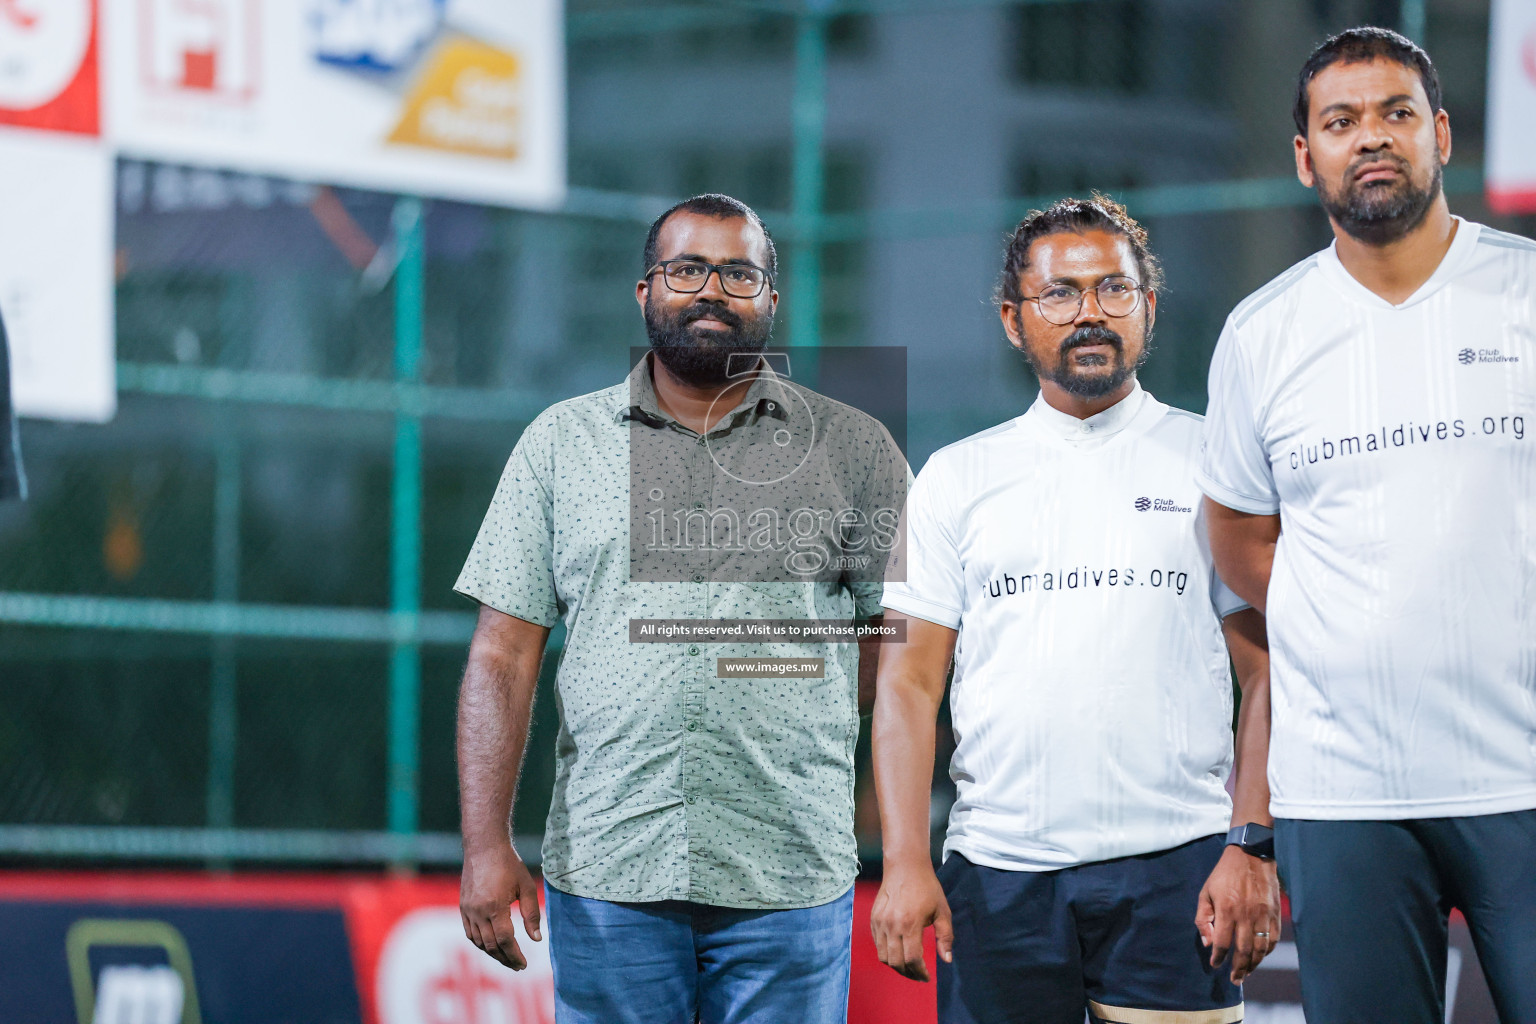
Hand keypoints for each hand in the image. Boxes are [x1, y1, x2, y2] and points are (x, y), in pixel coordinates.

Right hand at [460, 842, 542, 969]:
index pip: (505, 940)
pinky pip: (470, 933)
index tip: (524, 964)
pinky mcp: (463, 907)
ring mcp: (468, 910)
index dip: (515, 955)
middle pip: (491, 945)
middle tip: (518, 966)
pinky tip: (492, 946)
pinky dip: (481, 943)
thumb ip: (532, 914)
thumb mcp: (527, 887)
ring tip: (507, 959)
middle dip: (505, 959)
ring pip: (479, 942)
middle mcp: (478, 911)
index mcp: (495, 907)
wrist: (484, 847)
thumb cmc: (509, 865)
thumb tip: (537, 939)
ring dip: (493, 954)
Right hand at [869, 860, 953, 981]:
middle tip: (918, 975)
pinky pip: (877, 945)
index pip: (912, 959)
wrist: (905, 866)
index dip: (920, 973)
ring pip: (883, 956)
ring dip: (896, 966)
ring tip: (908, 966)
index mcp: (910, 924)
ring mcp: (880, 922)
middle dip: (908, 973)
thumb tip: (947, 960)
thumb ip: (946, 937)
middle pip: (896, 962)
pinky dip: (886, 953)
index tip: (927, 977)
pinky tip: (898, 951)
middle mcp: (892, 925)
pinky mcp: (873, 919)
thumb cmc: (927, 887)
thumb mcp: (943, 911)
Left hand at [1195, 844, 1280, 983]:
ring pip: (1260, 949)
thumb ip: (1203, 918)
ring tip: (1247, 973)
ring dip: (1254, 965)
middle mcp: (1246, 915)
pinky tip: (1260, 957)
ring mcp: (1263, 915)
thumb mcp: (1205, 892)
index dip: (1218, 957)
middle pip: (1243, 951)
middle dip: (1238, 969)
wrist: (1250, 855)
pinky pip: (1273, 939)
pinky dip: (1267, 952)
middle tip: (1235, 980)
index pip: (1222, 942)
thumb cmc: (1224, 874)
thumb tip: (1207, 943)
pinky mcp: (1275, 913)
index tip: (1215, 964)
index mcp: (1226, 910)